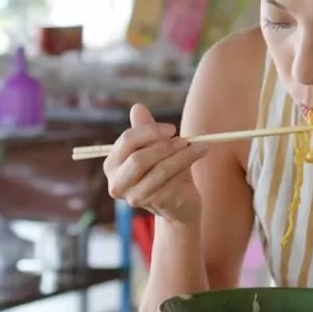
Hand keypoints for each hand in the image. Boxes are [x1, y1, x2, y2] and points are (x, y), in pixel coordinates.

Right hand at [103, 104, 207, 221]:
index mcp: (112, 165)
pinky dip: (188, 165)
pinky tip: (198, 156)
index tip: (172, 129)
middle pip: (139, 159)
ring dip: (183, 155)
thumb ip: (146, 130)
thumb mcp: (156, 148)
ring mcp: (135, 197)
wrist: (181, 203)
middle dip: (165, 146)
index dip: (150, 131)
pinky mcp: (156, 204)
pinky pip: (174, 181)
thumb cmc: (166, 172)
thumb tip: (137, 107)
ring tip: (200, 146)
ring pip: (160, 169)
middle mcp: (118, 184)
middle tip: (185, 139)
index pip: (127, 141)